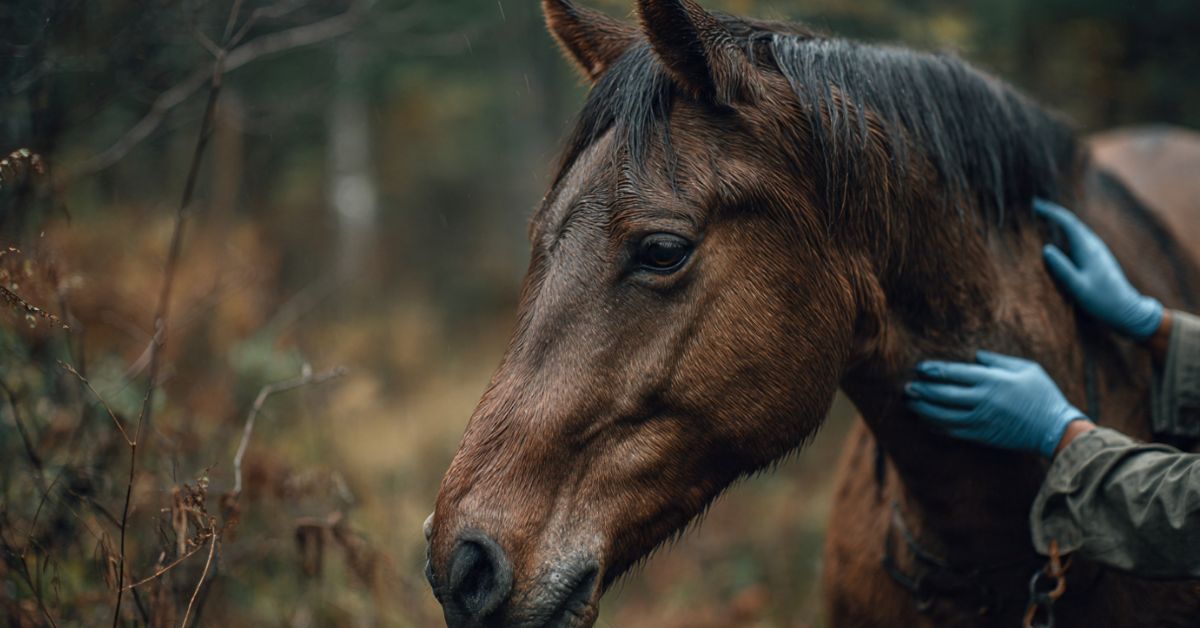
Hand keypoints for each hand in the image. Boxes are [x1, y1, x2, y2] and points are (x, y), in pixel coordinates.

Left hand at [906, 350, 1087, 457]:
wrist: (1055, 429)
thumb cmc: (1043, 394)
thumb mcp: (1027, 368)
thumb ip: (998, 361)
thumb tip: (976, 357)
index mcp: (993, 381)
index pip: (955, 374)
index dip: (934, 371)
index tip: (919, 368)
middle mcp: (983, 401)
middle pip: (944, 395)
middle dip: (923, 390)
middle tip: (907, 387)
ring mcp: (980, 420)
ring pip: (943, 415)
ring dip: (924, 409)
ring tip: (910, 403)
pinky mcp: (981, 436)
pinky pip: (952, 431)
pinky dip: (936, 426)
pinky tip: (925, 421)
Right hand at [1035, 198, 1162, 338]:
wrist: (1126, 309)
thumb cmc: (1101, 300)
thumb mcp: (1078, 287)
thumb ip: (1062, 268)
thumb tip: (1045, 248)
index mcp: (1087, 248)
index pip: (1067, 222)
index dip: (1050, 211)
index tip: (1033, 204)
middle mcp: (1093, 245)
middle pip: (1071, 222)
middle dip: (1053, 213)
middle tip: (1033, 207)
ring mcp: (1097, 251)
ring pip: (1076, 230)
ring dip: (1060, 222)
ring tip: (1043, 218)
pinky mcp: (1097, 258)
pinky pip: (1078, 238)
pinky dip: (1066, 233)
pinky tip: (1060, 238)